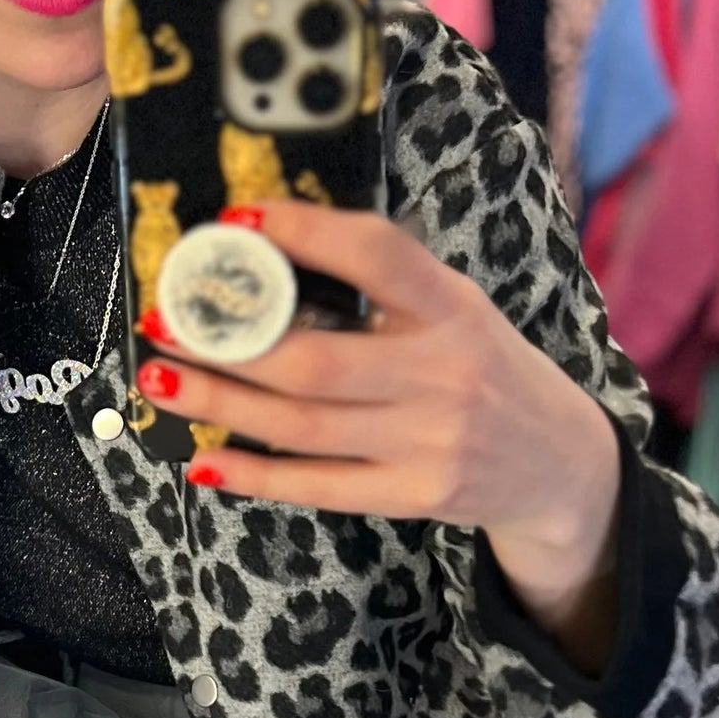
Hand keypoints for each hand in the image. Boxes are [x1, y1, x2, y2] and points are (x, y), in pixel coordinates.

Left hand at [136, 201, 623, 665]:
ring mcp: (430, 442)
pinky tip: (204, 461)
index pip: (379, 256)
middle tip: (165, 317)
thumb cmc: (484, 368)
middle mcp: (444, 373)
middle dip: (226, 341)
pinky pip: (318, 488)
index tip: (238, 220)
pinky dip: (255, 476)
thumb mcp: (456, 309)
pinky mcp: (415, 497)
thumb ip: (384, 286)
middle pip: (314, 360)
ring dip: (218, 402)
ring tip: (160, 377)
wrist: (559, 462)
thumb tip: (268, 252)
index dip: (307, 234)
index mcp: (453, 306)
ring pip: (301, 425)